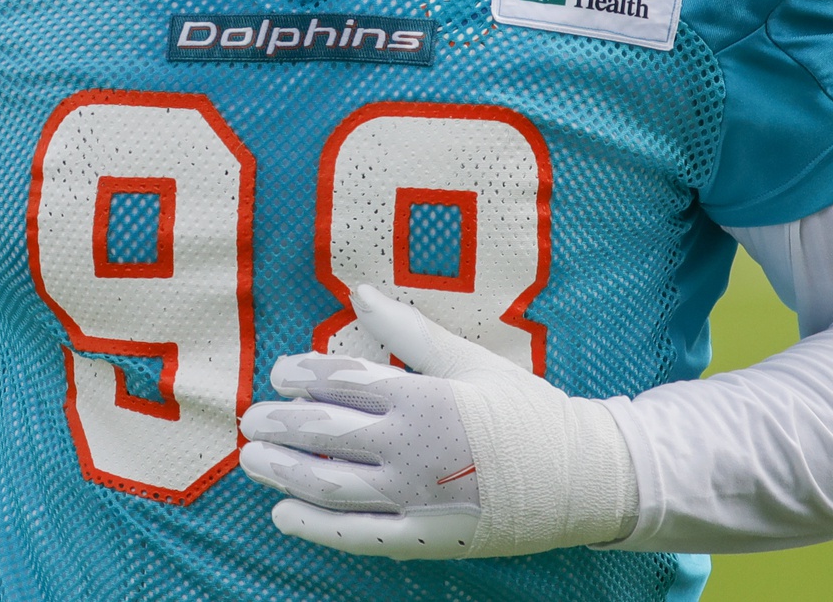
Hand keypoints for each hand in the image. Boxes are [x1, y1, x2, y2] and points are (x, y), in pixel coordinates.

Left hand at [239, 284, 636, 558]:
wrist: (580, 479)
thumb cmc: (525, 412)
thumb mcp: (469, 360)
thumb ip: (408, 331)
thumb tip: (358, 292)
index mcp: (423, 399)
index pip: (341, 383)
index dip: (301, 375)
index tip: (279, 373)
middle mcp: (410, 451)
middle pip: (324, 434)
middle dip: (280, 424)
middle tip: (251, 418)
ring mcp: (413, 500)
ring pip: (329, 485)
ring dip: (283, 471)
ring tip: (252, 460)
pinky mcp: (422, 539)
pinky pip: (355, 537)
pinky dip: (314, 527)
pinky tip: (284, 514)